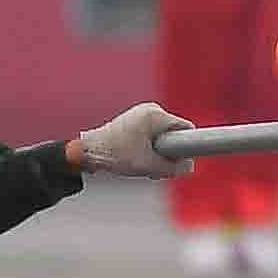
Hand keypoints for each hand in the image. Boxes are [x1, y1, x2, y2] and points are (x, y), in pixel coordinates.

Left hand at [68, 103, 191, 178]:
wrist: (88, 151)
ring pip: (163, 136)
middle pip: (175, 133)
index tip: (180, 161)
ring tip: (142, 163)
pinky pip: (153, 134)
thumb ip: (173, 168)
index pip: (186, 128)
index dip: (188, 147)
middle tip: (154, 168)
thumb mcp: (149, 166)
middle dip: (169, 153)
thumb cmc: (116, 155)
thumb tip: (189, 167)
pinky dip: (149, 148)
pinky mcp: (135, 119)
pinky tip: (137, 158)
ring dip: (158, 152)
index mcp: (156, 115)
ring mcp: (142, 113)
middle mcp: (151, 109)